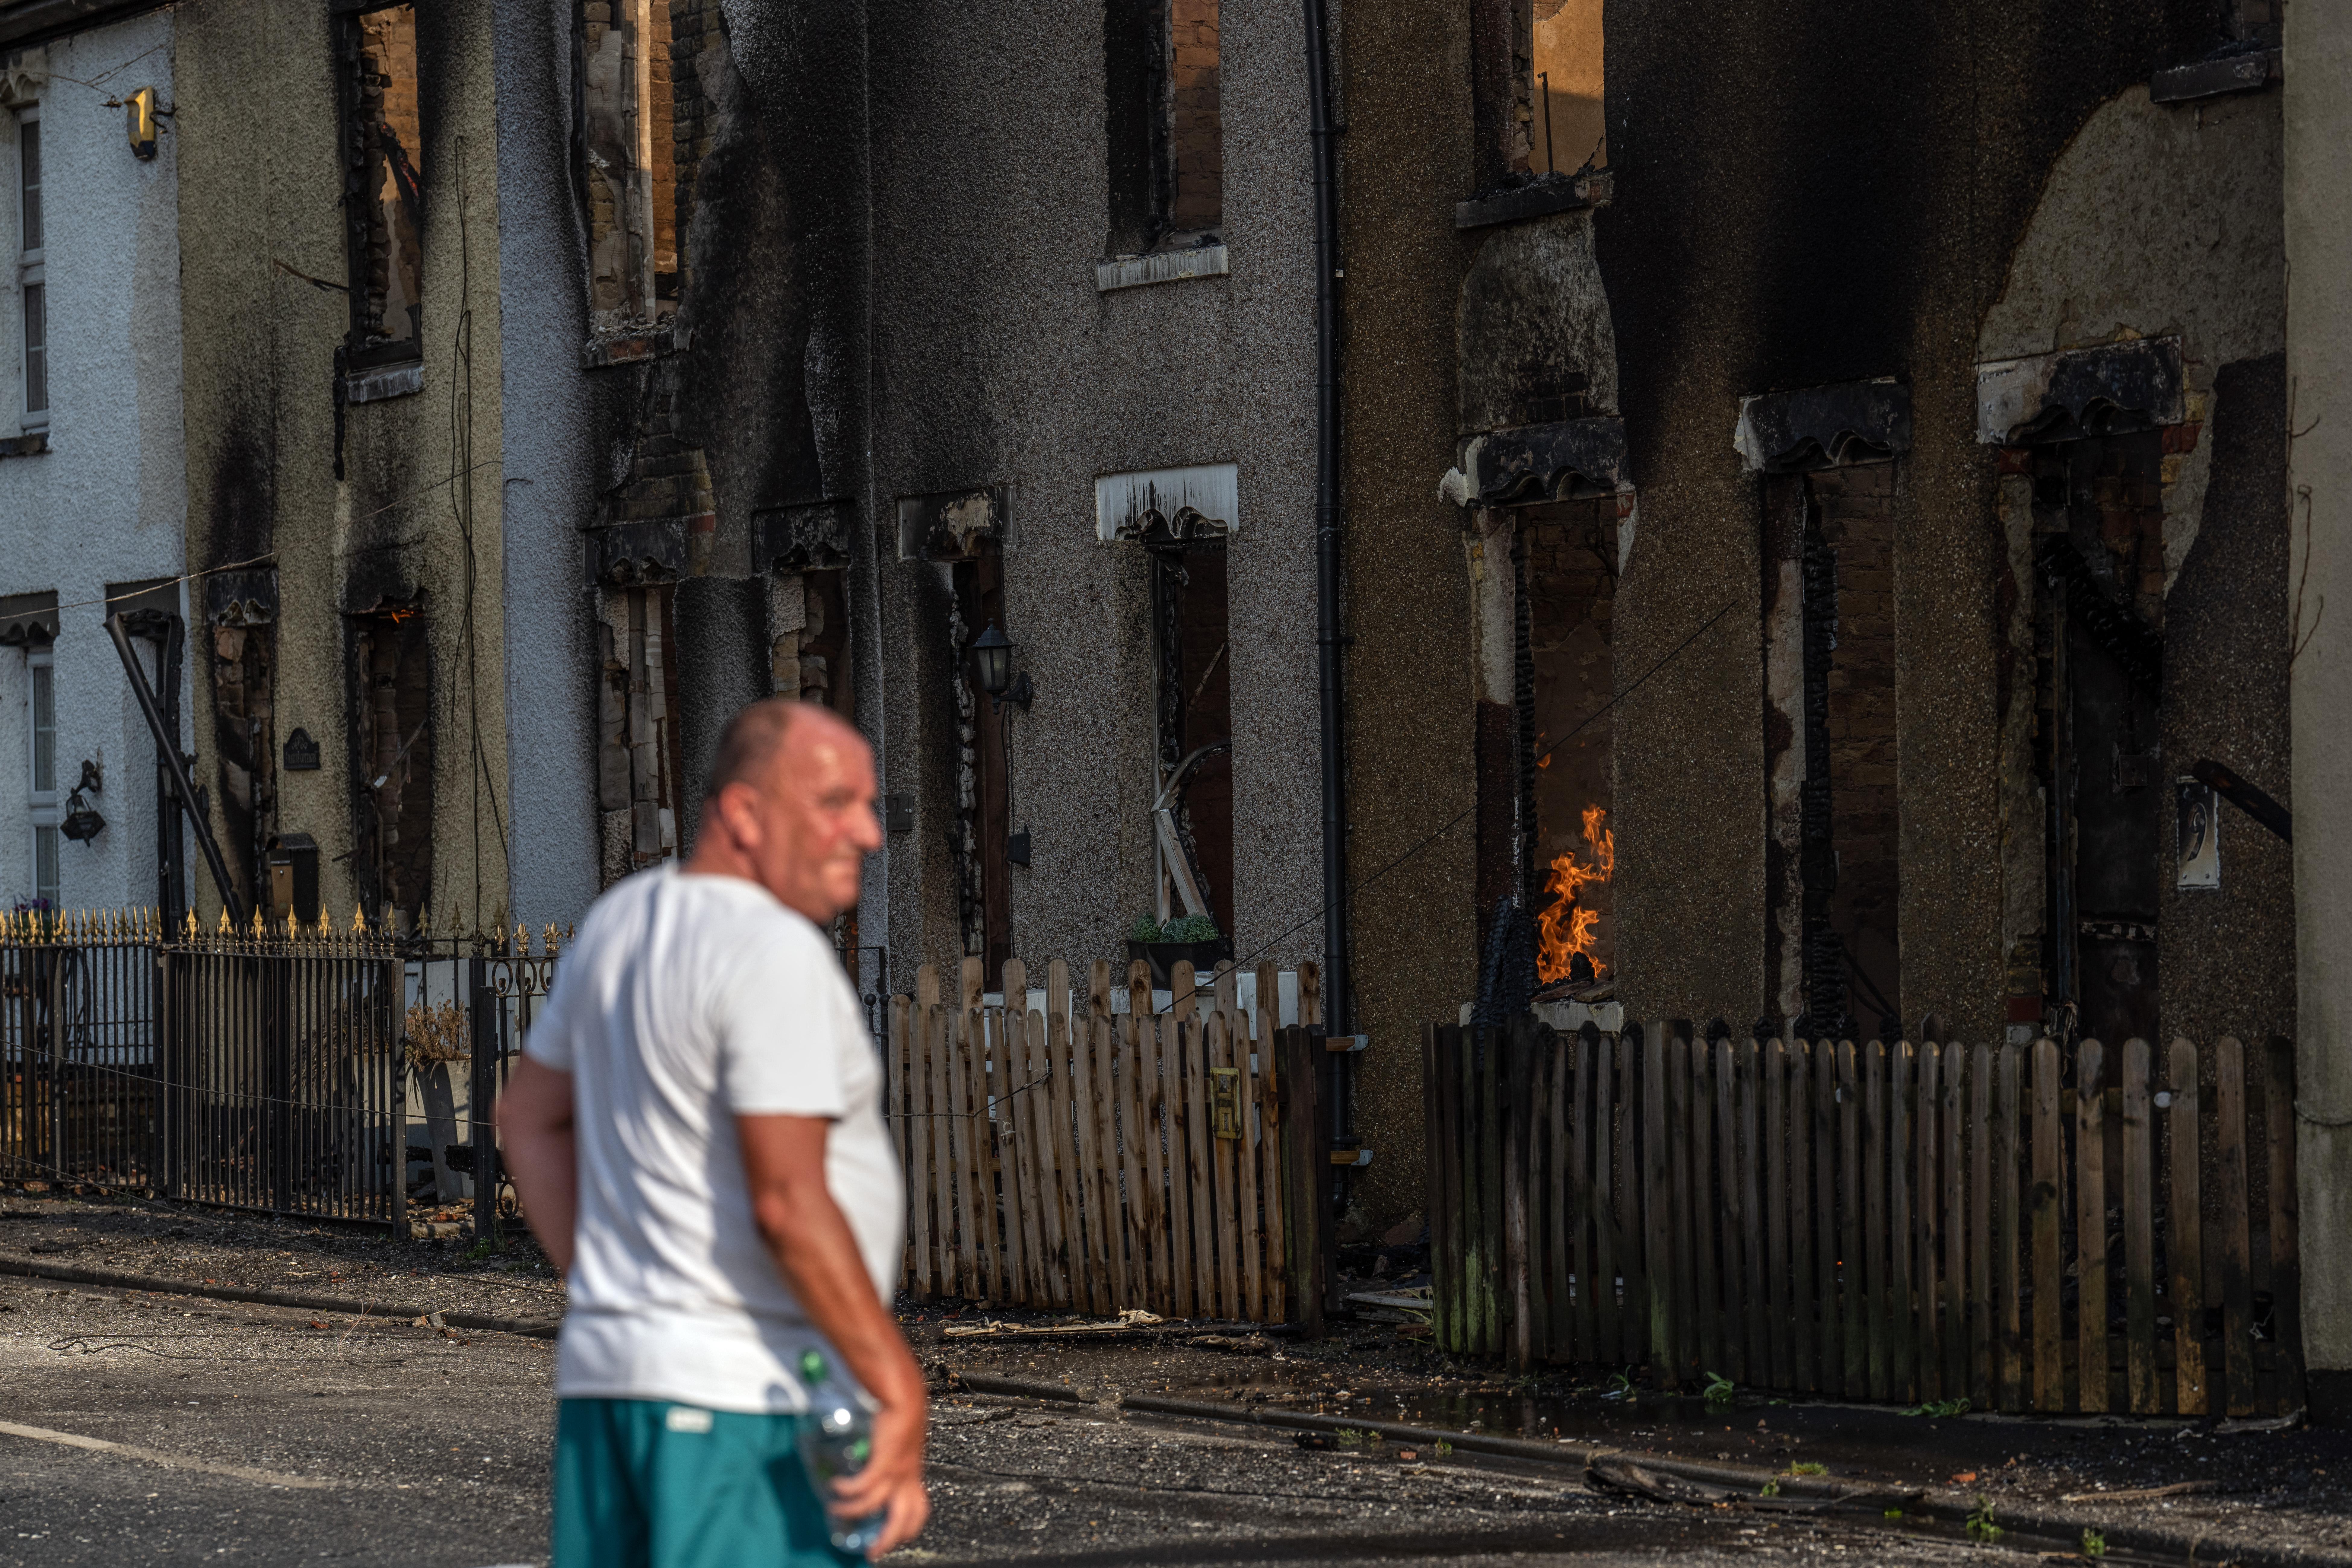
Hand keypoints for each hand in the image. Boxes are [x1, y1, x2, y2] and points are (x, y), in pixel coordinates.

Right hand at [830, 1396, 928, 1558]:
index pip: (919, 1511)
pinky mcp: (883, 1461)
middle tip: (871, 1552)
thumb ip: (894, 1456)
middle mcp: (908, 1477)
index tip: (895, 1539)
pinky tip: (836, 1486)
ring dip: (852, 1511)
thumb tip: (878, 1461)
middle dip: (886, 1540)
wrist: (904, 1397)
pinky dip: (847, 1490)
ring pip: (874, 1504)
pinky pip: (862, 1485)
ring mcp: (896, 1471)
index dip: (909, 1529)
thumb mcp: (903, 1443)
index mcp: (914, 1475)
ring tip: (835, 1508)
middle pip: (902, 1520)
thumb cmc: (903, 1415)